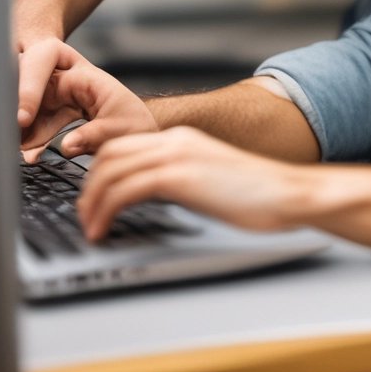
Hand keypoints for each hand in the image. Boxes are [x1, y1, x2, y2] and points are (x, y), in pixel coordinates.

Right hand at [20, 42, 157, 161]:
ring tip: (19, 150)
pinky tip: (30, 155)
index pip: (46, 65)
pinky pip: (31, 120)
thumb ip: (94, 136)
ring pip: (26, 99)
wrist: (139, 132)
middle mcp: (67, 80)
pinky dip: (27, 137)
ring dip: (19, 124)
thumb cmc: (134, 124)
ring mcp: (57, 95)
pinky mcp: (52, 112)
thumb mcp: (121, 130)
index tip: (22, 118)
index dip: (29, 89)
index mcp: (85, 75)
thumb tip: (67, 146)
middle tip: (10, 132)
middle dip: (15, 102)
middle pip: (28, 75)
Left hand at [77, 127, 302, 240]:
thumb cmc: (256, 195)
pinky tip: (102, 231)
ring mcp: (177, 155)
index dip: (99, 172)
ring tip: (89, 227)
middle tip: (84, 215)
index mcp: (182, 140)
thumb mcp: (210, 180)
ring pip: (111, 170)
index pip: (124, 146)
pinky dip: (104, 211)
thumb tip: (152, 198)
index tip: (91, 198)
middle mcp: (175, 141)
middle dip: (89, 186)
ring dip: (91, 201)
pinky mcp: (179, 176)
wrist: (286, 192)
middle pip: (110, 154)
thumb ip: (182, 180)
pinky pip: (124, 190)